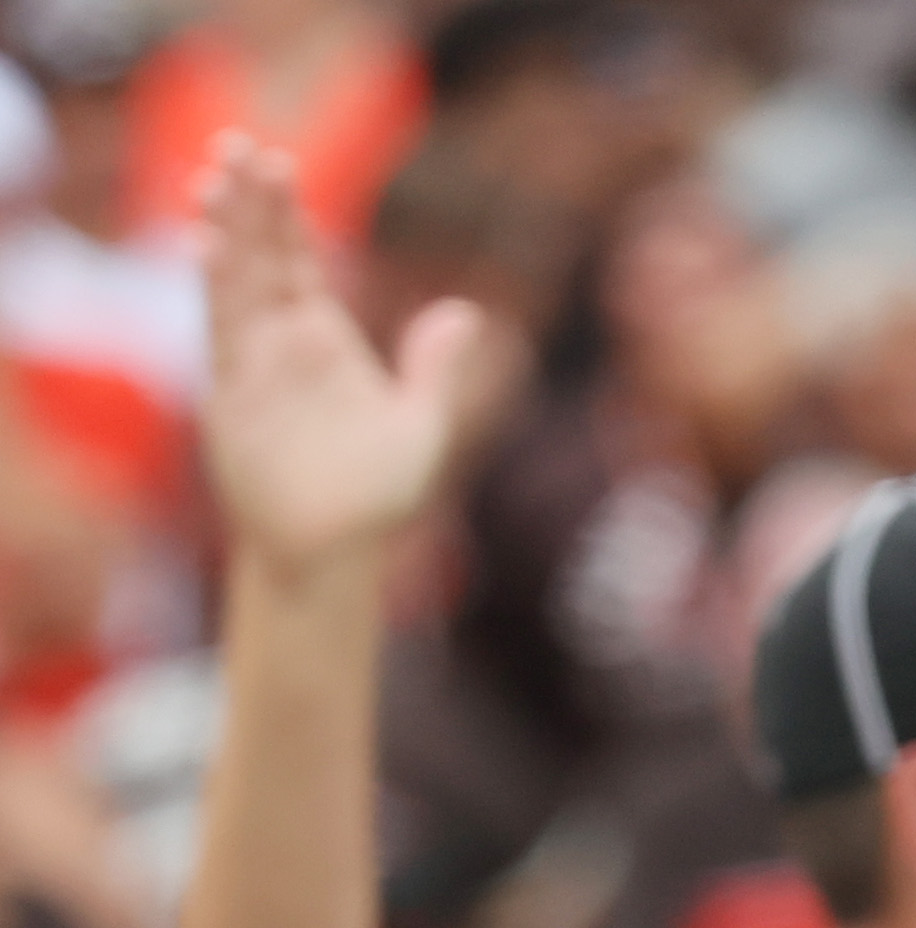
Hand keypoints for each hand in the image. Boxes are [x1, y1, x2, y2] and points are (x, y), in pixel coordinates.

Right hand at [201, 136, 484, 569]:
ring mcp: (254, 363)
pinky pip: (221, 328)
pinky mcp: (231, 392)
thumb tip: (466, 315)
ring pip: (235, 281)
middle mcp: (285, 341)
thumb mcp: (419, 429)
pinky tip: (204, 242)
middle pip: (262, 255)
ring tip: (211, 176)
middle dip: (249, 203)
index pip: (302, 260)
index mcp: (326, 339)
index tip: (277, 162)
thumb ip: (433, 369)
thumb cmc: (374, 499)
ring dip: (223, 230)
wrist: (330, 553)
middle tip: (236, 142)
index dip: (287, 213)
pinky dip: (214, 286)